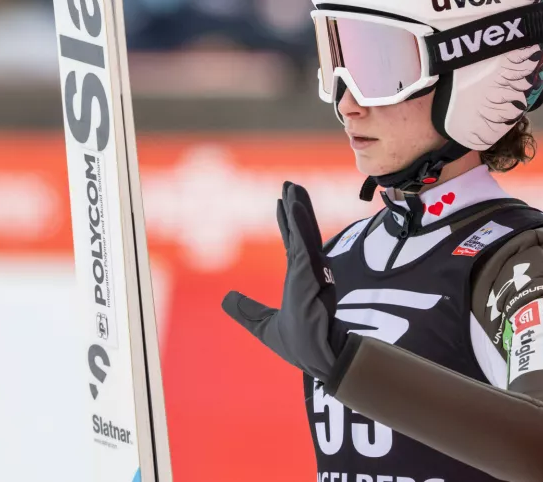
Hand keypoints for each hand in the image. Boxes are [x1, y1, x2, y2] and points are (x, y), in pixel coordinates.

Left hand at [221, 182, 346, 382]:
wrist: (316, 358)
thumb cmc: (300, 344)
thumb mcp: (263, 324)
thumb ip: (246, 310)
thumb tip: (226, 299)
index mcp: (299, 279)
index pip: (293, 243)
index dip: (287, 221)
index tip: (283, 201)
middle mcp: (308, 271)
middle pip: (300, 230)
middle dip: (296, 206)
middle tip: (290, 183)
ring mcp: (311, 271)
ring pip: (304, 231)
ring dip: (299, 207)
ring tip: (293, 186)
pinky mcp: (311, 274)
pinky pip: (304, 242)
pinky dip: (300, 222)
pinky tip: (294, 205)